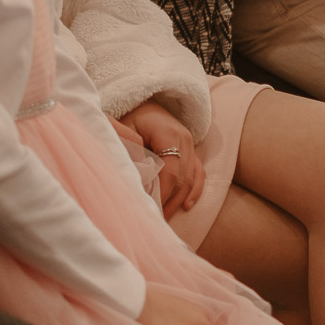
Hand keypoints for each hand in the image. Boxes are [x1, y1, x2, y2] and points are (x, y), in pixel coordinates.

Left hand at [122, 100, 204, 216]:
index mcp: (169, 133)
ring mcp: (191, 145)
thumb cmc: (130, 117)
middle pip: (182, 178)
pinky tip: (187, 206)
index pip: (170, 170)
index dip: (162, 193)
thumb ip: (130, 149)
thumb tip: (136, 178)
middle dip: (170, 201)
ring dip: (179, 200)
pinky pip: (199, 173)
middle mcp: (185, 139)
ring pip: (191, 178)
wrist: (145, 104)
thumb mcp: (125, 129)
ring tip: (166, 217)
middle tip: (156, 219)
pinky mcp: (193, 151)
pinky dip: (195, 190)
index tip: (151, 209)